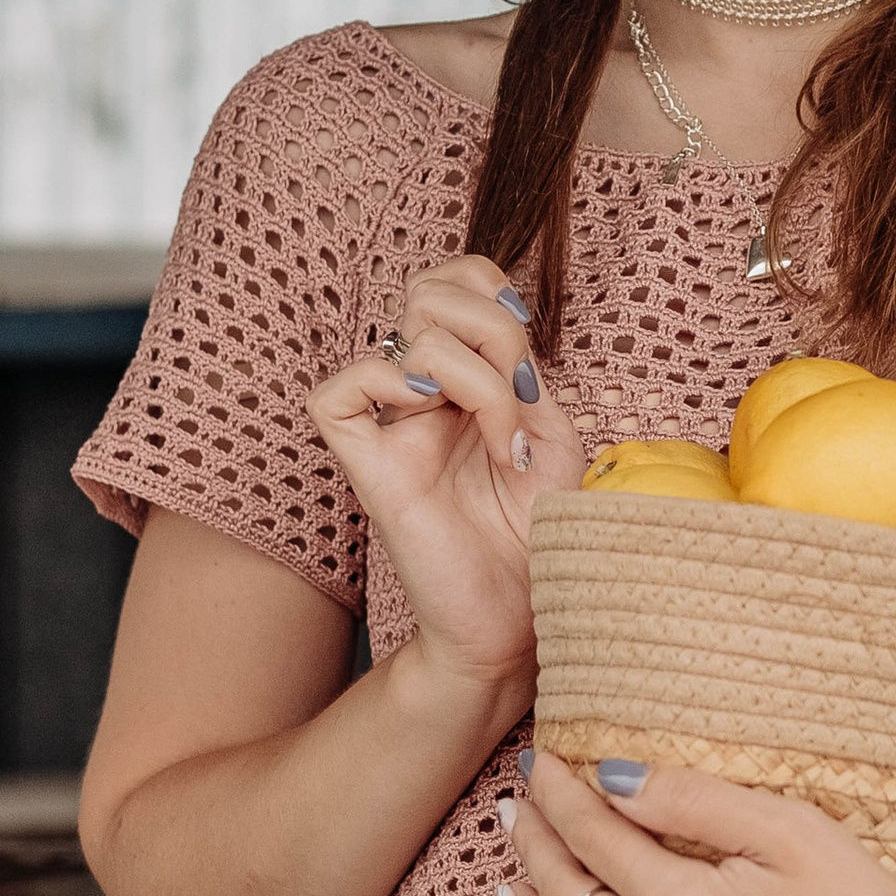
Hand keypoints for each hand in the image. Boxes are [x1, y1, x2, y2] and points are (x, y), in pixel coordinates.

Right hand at [306, 255, 588, 698]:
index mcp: (466, 375)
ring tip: (503, 446)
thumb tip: (497, 327)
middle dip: (495, 332)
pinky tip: (437, 430)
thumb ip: (525, 370)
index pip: (454, 277)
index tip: (530, 361)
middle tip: (520, 405)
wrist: (518, 618)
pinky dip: (397, 390)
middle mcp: (422, 389)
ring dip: (480, 382)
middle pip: (430, 288)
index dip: (492, 291)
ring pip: (409, 331)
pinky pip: (341, 388)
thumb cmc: (537, 535)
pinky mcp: (362, 461)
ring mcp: (389, 423)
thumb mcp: (555, 436)